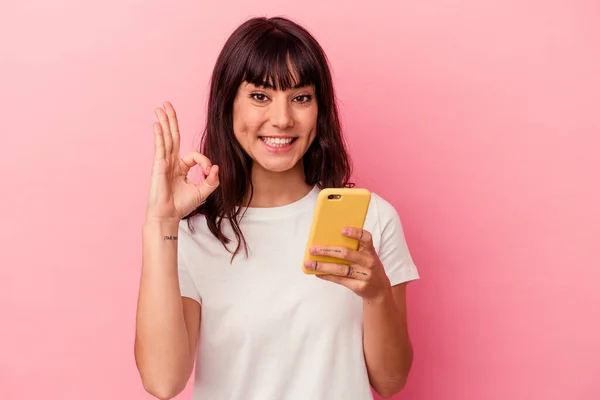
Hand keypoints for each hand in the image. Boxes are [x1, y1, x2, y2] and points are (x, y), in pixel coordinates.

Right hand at [145, 101, 219, 222]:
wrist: (168, 216)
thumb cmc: (182, 205)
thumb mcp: (203, 191)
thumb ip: (212, 179)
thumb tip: (217, 167)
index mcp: (181, 167)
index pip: (194, 155)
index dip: (204, 161)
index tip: (209, 172)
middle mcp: (171, 162)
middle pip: (173, 136)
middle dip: (171, 120)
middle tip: (167, 104)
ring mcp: (163, 163)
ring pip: (166, 138)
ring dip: (164, 121)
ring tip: (161, 107)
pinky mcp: (159, 166)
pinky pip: (160, 147)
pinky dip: (159, 135)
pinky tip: (157, 124)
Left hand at [304, 228, 390, 300]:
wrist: (379, 290)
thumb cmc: (368, 268)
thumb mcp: (366, 256)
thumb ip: (354, 249)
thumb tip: (327, 242)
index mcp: (370, 250)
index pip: (366, 237)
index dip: (355, 233)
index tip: (342, 230)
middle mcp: (369, 261)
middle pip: (346, 253)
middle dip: (327, 251)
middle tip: (312, 249)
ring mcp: (365, 275)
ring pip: (340, 268)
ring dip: (322, 266)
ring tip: (308, 264)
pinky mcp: (359, 286)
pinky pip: (340, 280)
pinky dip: (327, 276)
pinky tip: (317, 273)